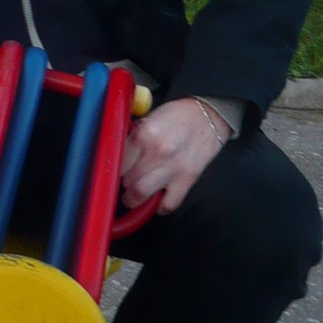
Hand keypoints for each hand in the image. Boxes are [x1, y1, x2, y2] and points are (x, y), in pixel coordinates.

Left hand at [120, 97, 229, 214]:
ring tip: (133, 196)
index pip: (117, 160)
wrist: (208, 117)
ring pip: (141, 195)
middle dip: (123, 182)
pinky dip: (160, 206)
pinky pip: (168, 204)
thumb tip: (118, 155)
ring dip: (133, 198)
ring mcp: (172, 169)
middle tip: (125, 181)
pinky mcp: (187, 181)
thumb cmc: (177, 116)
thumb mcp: (149, 119)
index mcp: (144, 134)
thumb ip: (133, 138)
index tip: (114, 170)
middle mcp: (156, 152)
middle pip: (126, 179)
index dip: (114, 167)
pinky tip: (158, 199)